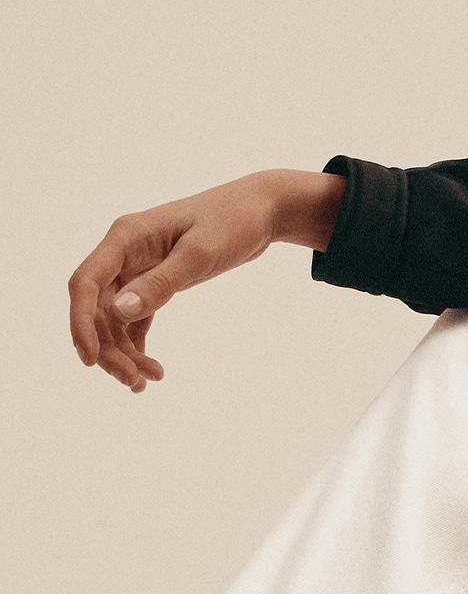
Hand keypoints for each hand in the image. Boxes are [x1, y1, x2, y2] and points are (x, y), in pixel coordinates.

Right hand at [67, 171, 286, 391]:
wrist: (261, 211)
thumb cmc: (232, 223)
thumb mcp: (200, 254)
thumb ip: (162, 282)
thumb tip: (120, 311)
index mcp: (125, 237)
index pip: (86, 283)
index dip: (81, 322)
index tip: (90, 359)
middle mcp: (124, 253)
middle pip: (98, 307)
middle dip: (109, 348)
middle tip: (134, 382)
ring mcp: (138, 268)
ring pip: (115, 317)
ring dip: (124, 352)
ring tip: (147, 382)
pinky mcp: (157, 281)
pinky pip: (136, 317)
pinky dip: (139, 343)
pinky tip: (153, 369)